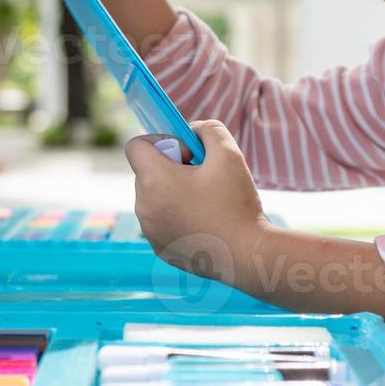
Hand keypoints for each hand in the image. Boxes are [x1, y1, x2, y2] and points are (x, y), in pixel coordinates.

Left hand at [123, 120, 268, 282]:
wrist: (248, 255)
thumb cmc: (237, 203)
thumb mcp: (228, 153)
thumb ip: (208, 130)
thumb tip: (194, 131)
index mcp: (154, 180)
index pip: (135, 146)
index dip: (160, 140)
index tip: (187, 153)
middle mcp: (144, 206)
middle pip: (147, 172)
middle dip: (172, 168)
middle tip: (204, 177)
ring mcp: (150, 231)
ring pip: (155, 198)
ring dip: (175, 192)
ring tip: (208, 202)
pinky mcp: (160, 249)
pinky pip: (162, 221)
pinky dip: (178, 216)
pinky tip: (206, 223)